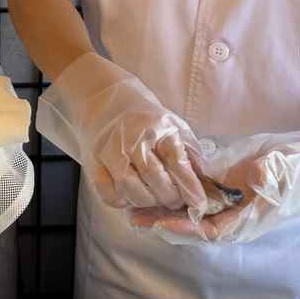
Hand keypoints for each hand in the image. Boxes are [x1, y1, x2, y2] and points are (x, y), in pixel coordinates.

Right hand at [39, 54, 206, 210]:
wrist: (99, 94)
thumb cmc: (140, 112)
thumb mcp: (171, 122)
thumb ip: (189, 150)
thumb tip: (207, 178)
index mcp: (158, 126)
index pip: (177, 162)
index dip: (190, 187)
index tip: (199, 204)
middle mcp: (133, 138)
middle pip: (155, 178)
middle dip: (170, 197)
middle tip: (175, 201)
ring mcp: (110, 150)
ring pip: (129, 189)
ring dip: (146, 201)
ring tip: (154, 199)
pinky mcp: (92, 160)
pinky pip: (107, 192)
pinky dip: (120, 201)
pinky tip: (129, 195)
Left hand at [128, 126, 299, 242]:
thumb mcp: (286, 166)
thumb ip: (267, 174)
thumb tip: (250, 178)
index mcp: (251, 218)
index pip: (210, 231)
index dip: (183, 227)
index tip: (158, 221)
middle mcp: (240, 216)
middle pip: (195, 227)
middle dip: (164, 222)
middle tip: (132, 216)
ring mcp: (237, 203)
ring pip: (195, 214)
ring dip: (166, 211)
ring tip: (134, 207)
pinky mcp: (234, 189)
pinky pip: (202, 198)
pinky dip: (179, 196)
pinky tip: (159, 188)